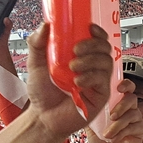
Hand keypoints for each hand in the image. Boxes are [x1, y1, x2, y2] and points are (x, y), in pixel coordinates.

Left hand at [24, 23, 113, 137]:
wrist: (42, 117)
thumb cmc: (42, 93)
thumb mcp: (35, 64)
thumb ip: (37, 44)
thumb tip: (45, 25)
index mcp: (80, 56)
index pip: (96, 39)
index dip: (97, 31)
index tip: (89, 27)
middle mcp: (91, 67)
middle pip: (105, 47)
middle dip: (93, 44)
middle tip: (76, 49)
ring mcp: (97, 81)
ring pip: (106, 62)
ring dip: (91, 60)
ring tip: (73, 67)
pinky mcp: (100, 95)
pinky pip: (103, 80)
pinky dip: (91, 77)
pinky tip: (78, 81)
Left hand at [86, 80, 142, 142]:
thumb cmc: (100, 139)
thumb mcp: (91, 125)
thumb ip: (88, 113)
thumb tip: (80, 101)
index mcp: (118, 103)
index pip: (126, 88)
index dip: (125, 84)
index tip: (118, 88)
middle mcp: (129, 108)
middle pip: (131, 98)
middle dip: (122, 105)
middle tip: (111, 115)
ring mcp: (136, 119)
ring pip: (132, 114)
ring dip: (118, 124)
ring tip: (107, 134)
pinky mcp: (139, 130)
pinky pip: (133, 127)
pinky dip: (121, 133)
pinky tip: (113, 138)